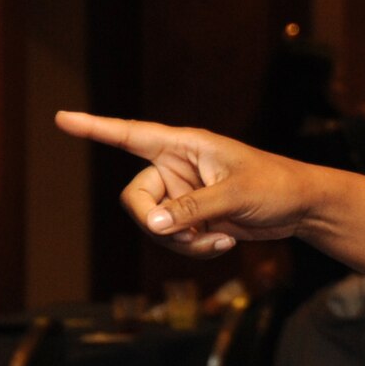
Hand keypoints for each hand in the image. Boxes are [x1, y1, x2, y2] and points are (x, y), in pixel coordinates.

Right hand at [54, 111, 314, 255]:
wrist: (302, 208)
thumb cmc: (277, 186)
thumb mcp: (236, 195)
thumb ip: (192, 208)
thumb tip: (151, 223)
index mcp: (185, 146)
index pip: (131, 134)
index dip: (95, 128)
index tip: (62, 118)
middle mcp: (177, 167)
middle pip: (136, 197)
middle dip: (157, 223)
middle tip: (187, 235)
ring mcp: (184, 194)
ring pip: (154, 225)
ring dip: (182, 241)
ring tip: (220, 239)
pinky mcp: (194, 217)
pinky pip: (175, 239)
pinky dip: (195, 247)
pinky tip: (225, 242)